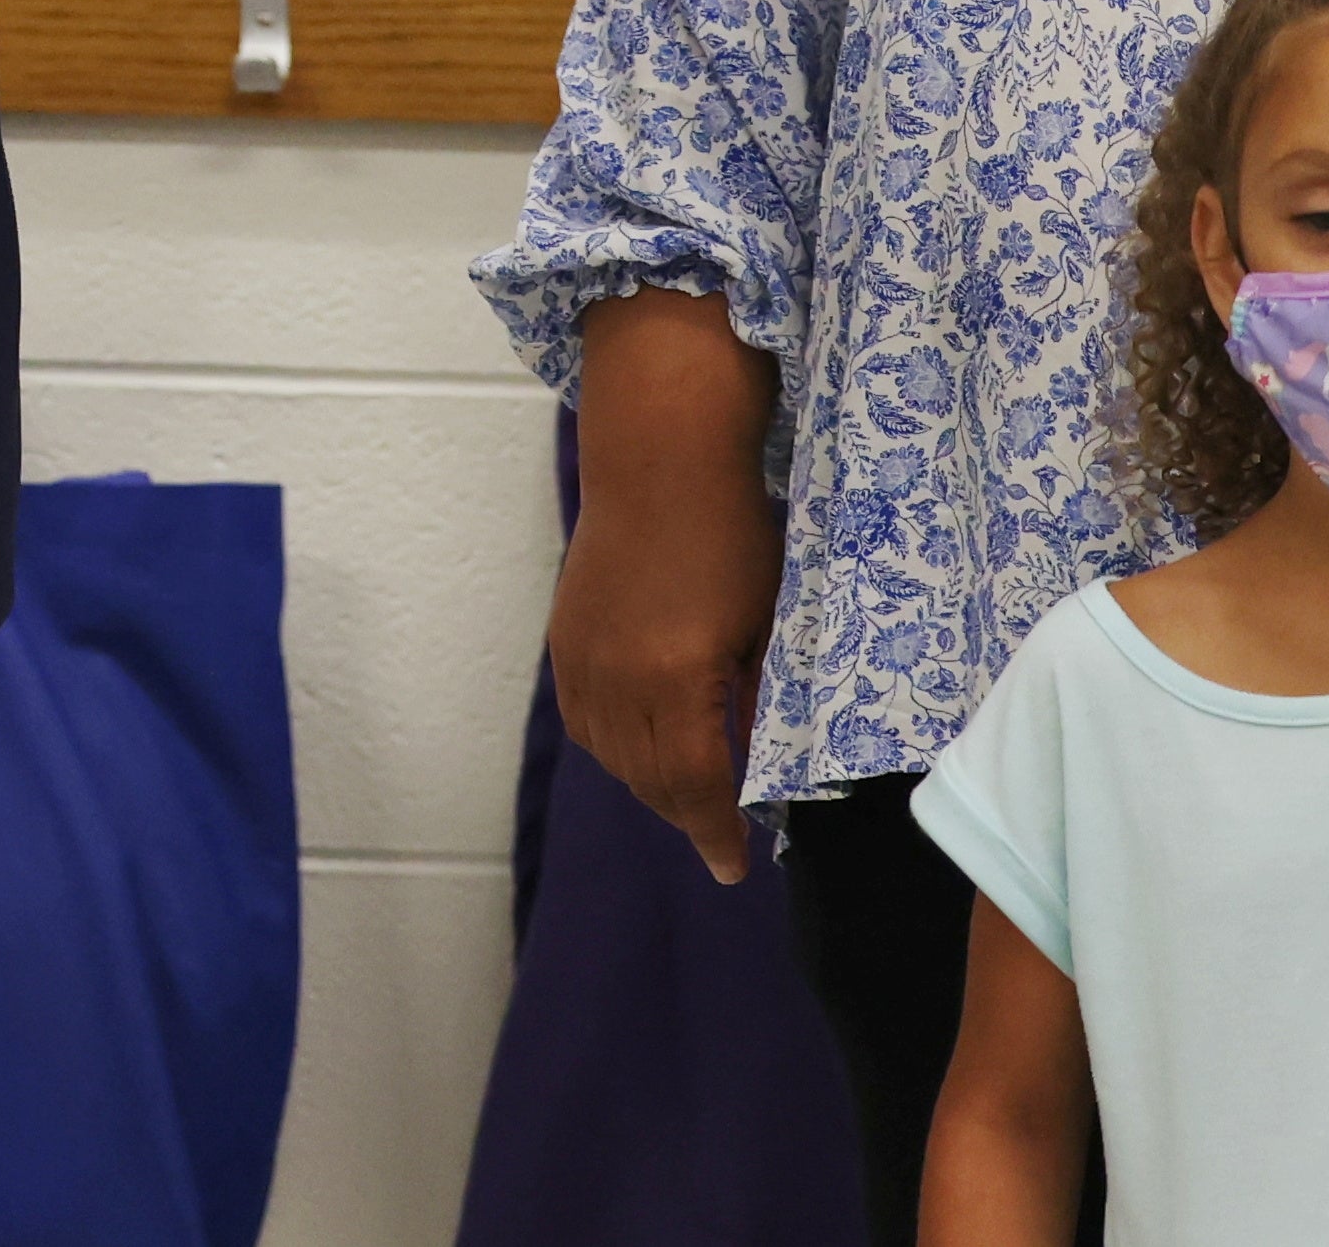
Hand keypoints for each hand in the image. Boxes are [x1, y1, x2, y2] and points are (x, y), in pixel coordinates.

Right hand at [544, 293, 779, 886]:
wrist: (659, 461)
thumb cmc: (732, 532)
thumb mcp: (764, 624)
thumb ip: (758, 703)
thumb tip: (761, 767)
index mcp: (676, 679)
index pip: (697, 787)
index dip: (717, 835)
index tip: (737, 868)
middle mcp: (619, 680)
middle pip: (649, 781)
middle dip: (688, 816)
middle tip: (721, 834)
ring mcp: (582, 660)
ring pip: (611, 758)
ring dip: (650, 785)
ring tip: (688, 793)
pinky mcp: (564, 641)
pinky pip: (584, 723)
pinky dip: (614, 749)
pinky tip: (642, 747)